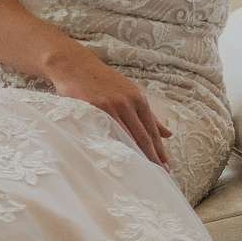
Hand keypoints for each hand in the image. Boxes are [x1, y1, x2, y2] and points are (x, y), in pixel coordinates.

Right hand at [44, 45, 170, 168]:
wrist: (73, 65)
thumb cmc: (101, 81)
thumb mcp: (128, 93)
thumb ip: (148, 115)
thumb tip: (168, 134)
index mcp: (138, 99)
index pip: (152, 130)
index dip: (160, 150)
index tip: (166, 167)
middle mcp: (127, 102)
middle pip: (142, 136)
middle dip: (152, 157)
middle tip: (159, 175)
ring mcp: (110, 105)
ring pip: (125, 136)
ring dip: (134, 156)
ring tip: (141, 173)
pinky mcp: (93, 108)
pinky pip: (104, 132)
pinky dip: (112, 146)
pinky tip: (116, 160)